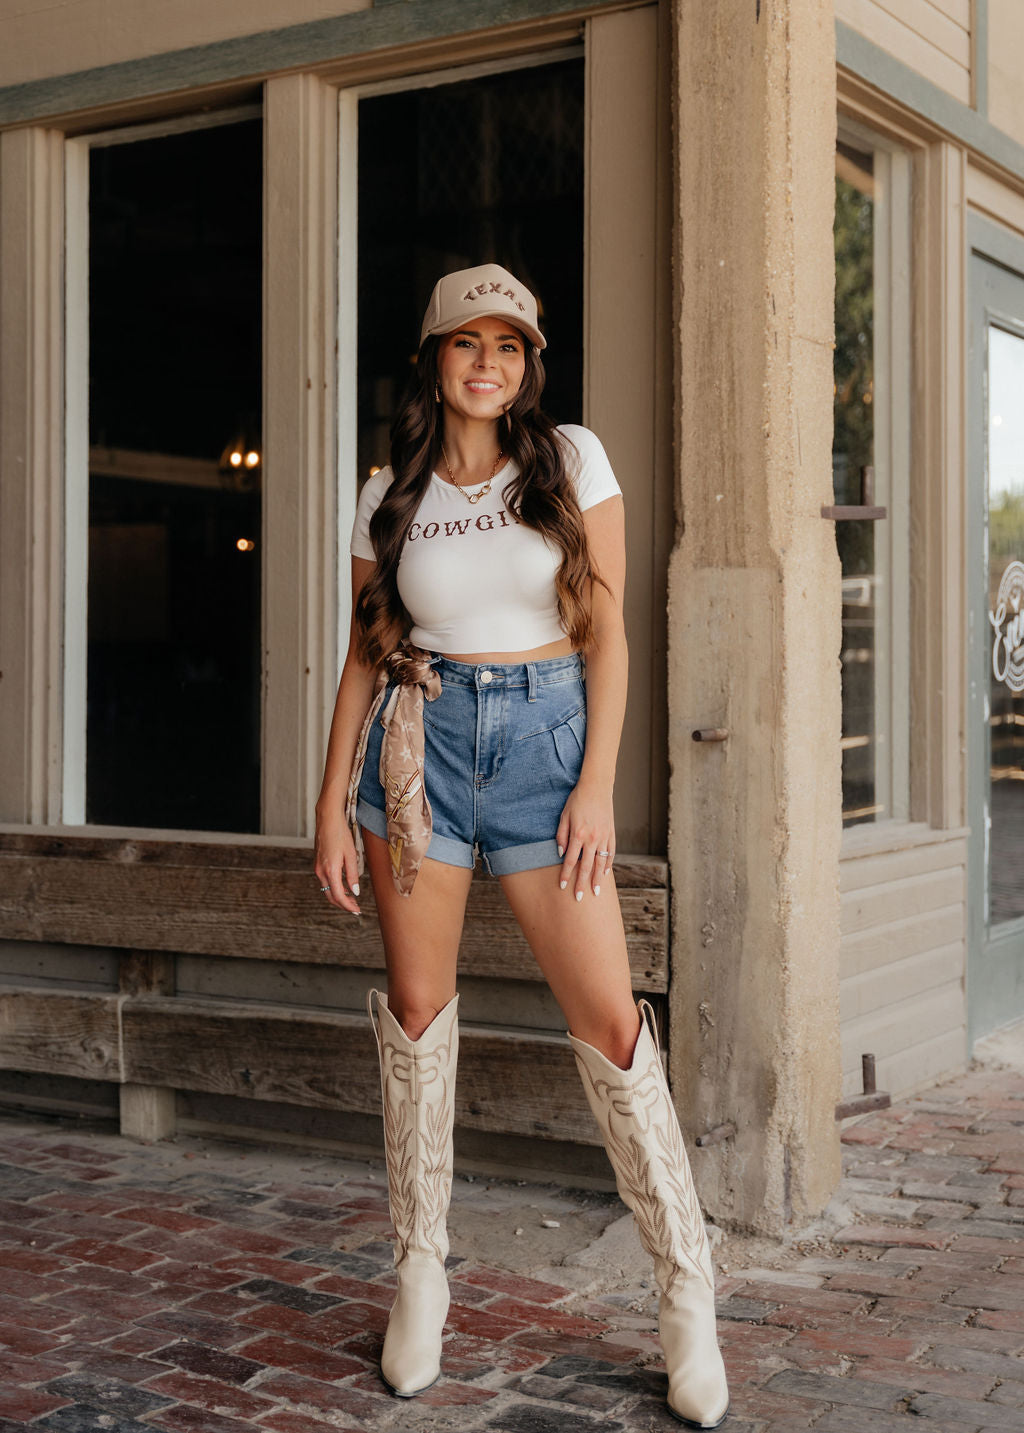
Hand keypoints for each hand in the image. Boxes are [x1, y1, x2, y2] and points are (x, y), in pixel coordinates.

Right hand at [314, 815, 361, 914]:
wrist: (327, 819)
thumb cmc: (341, 834)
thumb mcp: (351, 855)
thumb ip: (353, 875)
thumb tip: (355, 892)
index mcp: (330, 870)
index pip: (339, 896)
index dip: (348, 906)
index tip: (357, 910)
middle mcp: (321, 871)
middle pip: (330, 896)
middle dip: (343, 904)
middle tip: (355, 908)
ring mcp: (317, 868)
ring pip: (327, 889)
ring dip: (339, 896)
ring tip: (352, 898)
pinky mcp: (317, 863)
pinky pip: (325, 881)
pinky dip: (334, 887)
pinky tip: (344, 886)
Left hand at [556, 778, 614, 900]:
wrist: (596, 787)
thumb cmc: (577, 800)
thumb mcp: (563, 816)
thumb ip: (561, 836)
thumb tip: (560, 854)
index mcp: (577, 834)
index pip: (570, 861)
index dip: (566, 875)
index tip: (563, 887)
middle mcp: (591, 838)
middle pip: (586, 866)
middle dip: (581, 884)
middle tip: (579, 898)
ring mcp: (603, 837)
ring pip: (600, 863)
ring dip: (597, 879)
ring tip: (596, 893)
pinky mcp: (611, 833)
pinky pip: (610, 853)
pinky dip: (608, 864)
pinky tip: (605, 873)